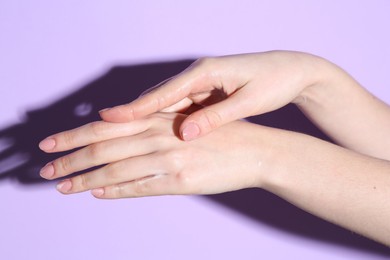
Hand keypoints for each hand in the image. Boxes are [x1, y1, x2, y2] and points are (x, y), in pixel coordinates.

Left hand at [38, 113, 270, 198]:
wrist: (254, 151)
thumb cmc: (219, 133)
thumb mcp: (184, 120)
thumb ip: (152, 126)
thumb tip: (119, 132)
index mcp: (159, 118)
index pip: (105, 125)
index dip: (74, 135)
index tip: (51, 143)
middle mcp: (160, 135)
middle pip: (103, 146)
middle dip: (70, 158)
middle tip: (45, 169)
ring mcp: (169, 159)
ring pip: (116, 169)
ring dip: (85, 179)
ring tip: (63, 186)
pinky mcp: (180, 182)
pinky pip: (140, 187)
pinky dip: (115, 190)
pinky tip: (98, 193)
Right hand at [99, 51, 322, 139]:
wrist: (293, 70)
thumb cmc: (274, 82)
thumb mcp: (248, 102)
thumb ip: (215, 118)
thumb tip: (184, 134)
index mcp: (206, 72)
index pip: (163, 92)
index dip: (135, 107)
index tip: (108, 117)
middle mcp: (198, 74)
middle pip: (157, 96)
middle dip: (131, 112)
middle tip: (102, 126)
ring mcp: (202, 82)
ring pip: (166, 102)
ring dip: (144, 116)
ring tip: (118, 131)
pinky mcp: (207, 91)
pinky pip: (179, 106)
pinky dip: (163, 118)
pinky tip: (152, 130)